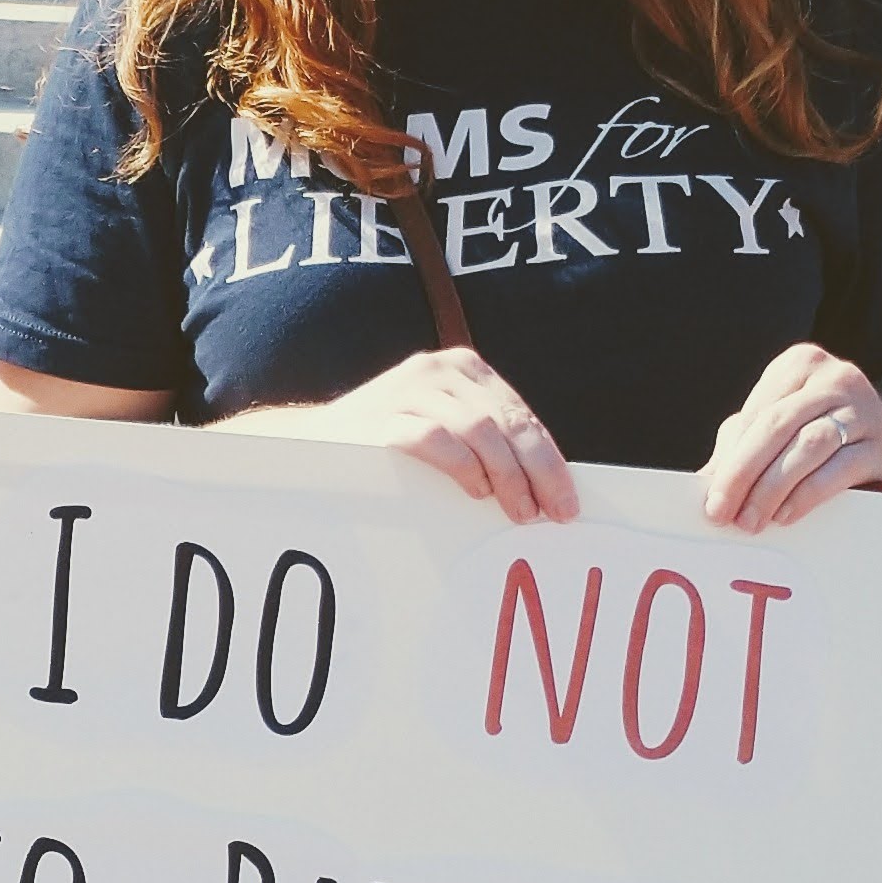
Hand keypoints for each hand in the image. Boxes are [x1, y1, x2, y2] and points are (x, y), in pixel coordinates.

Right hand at [250, 345, 576, 524]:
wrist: (313, 444)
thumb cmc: (390, 446)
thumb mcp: (445, 427)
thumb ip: (488, 442)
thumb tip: (545, 486)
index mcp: (464, 368)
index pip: (520, 415)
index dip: (549, 460)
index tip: (567, 503)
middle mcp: (439, 370)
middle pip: (506, 422)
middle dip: (537, 471)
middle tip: (552, 514)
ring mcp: (409, 390)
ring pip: (478, 430)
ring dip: (506, 475)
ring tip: (518, 511)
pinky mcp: (383, 417)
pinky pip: (434, 439)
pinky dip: (462, 467)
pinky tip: (476, 490)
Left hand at [700, 342, 881, 531]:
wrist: (881, 443)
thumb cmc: (816, 433)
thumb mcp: (775, 429)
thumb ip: (739, 447)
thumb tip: (706, 483)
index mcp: (801, 364)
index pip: (757, 413)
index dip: (731, 459)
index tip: (711, 498)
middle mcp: (837, 378)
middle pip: (778, 426)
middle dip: (744, 474)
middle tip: (723, 513)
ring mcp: (866, 410)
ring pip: (809, 445)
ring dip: (773, 487)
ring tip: (752, 519)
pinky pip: (840, 470)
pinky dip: (808, 494)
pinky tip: (787, 513)